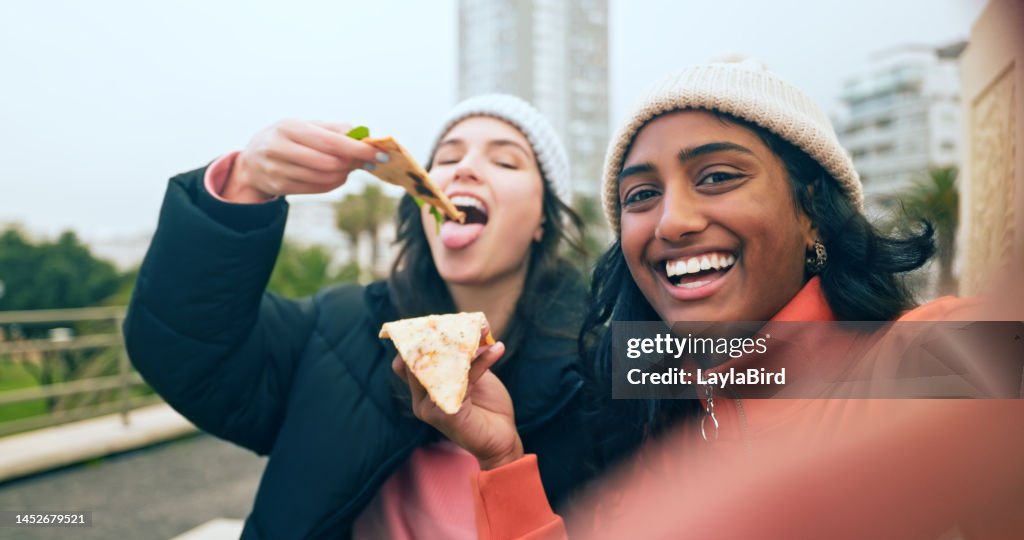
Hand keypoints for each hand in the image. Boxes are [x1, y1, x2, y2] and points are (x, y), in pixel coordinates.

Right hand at [222, 119, 384, 202]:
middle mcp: (279, 148)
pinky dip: (334, 183)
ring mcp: (277, 170)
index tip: (379, 154)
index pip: (330, 141)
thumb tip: (364, 135)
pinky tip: (338, 175)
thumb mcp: (305, 126)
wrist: (251, 161)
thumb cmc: (286, 138)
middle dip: (354, 163)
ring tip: (351, 167)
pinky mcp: (280, 187)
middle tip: (368, 161)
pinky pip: (317, 189)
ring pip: (325, 177)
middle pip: (329, 162)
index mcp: (288, 127)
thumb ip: (334, 129)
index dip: (357, 149)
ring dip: (345, 174)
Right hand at [393, 329, 523, 469]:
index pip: (407, 360)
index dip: (418, 338)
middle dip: (441, 337)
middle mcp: (420, 400)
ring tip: (485, 332)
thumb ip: (465, 357)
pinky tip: (498, 350)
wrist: (502, 441)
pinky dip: (482, 361)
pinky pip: (463, 379)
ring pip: (440, 367)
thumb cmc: (487, 408)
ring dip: (465, 346)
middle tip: (464, 322)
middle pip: (418, 360)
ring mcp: (431, 408)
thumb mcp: (473, 376)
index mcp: (422, 390)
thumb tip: (473, 327)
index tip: (439, 320)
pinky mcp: (449, 414)